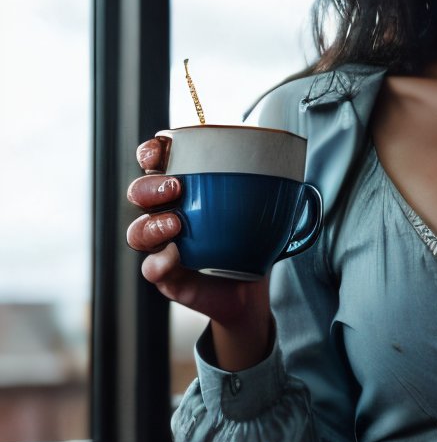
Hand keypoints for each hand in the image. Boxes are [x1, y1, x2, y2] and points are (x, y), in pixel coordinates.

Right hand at [127, 137, 272, 365]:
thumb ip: (270, 188)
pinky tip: (174, 257)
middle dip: (149, 187)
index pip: (155, 163)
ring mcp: (162, 245)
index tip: (160, 151)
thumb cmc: (252, 242)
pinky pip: (151, 267)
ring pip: (137, 231)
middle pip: (138, 193)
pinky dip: (159, 261)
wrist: (252, 290)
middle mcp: (166, 213)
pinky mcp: (165, 274)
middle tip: (176, 188)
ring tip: (177, 225)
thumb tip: (294, 170)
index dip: (151, 152)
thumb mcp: (265, 210)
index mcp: (185, 189)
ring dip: (151, 224)